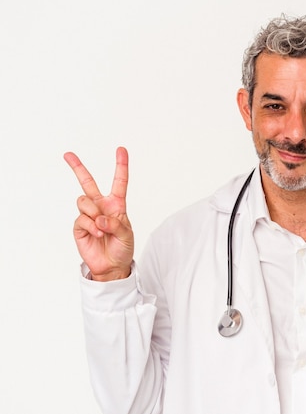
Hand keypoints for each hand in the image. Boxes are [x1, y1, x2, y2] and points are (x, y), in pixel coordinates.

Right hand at [64, 147, 133, 280]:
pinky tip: (98, 234)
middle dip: (77, 167)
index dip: (120, 165)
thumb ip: (116, 223)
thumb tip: (100, 218)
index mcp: (116, 204)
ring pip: (84, 201)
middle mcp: (101, 206)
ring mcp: (89, 215)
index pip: (119, 182)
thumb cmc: (122, 248)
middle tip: (68, 154)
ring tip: (103, 228)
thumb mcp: (127, 234)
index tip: (121, 150)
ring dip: (94, 213)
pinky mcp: (79, 226)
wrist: (112, 266)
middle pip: (87, 183)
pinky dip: (91, 226)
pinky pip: (82, 218)